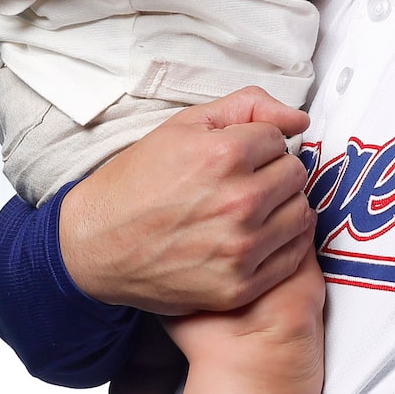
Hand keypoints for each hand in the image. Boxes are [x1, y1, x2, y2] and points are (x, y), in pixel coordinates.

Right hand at [59, 89, 316, 314]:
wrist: (94, 243)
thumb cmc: (135, 182)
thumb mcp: (183, 126)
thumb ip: (247, 107)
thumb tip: (298, 119)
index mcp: (225, 155)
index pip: (279, 140)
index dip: (258, 145)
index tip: (236, 158)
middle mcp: (238, 202)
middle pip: (295, 176)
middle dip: (273, 173)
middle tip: (241, 183)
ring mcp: (241, 248)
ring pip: (300, 214)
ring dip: (281, 208)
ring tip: (247, 210)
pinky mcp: (239, 286)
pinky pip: (292, 257)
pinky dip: (281, 244)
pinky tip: (253, 237)